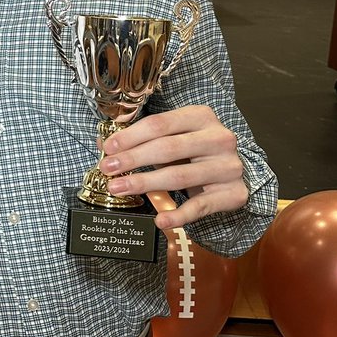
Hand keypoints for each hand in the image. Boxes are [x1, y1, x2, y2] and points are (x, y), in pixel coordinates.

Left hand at [100, 105, 245, 230]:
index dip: (131, 136)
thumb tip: (103, 143)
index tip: (108, 148)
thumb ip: (141, 139)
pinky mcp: (233, 193)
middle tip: (108, 168)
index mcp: (201, 116)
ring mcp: (228, 166)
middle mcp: (218, 138)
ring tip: (119, 189)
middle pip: (168, 148)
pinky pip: (201, 206)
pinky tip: (160, 220)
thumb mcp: (172, 138)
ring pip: (180, 176)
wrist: (233, 170)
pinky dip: (179, 214)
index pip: (160, 124)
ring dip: (145, 183)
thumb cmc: (194, 151)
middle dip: (133, 159)